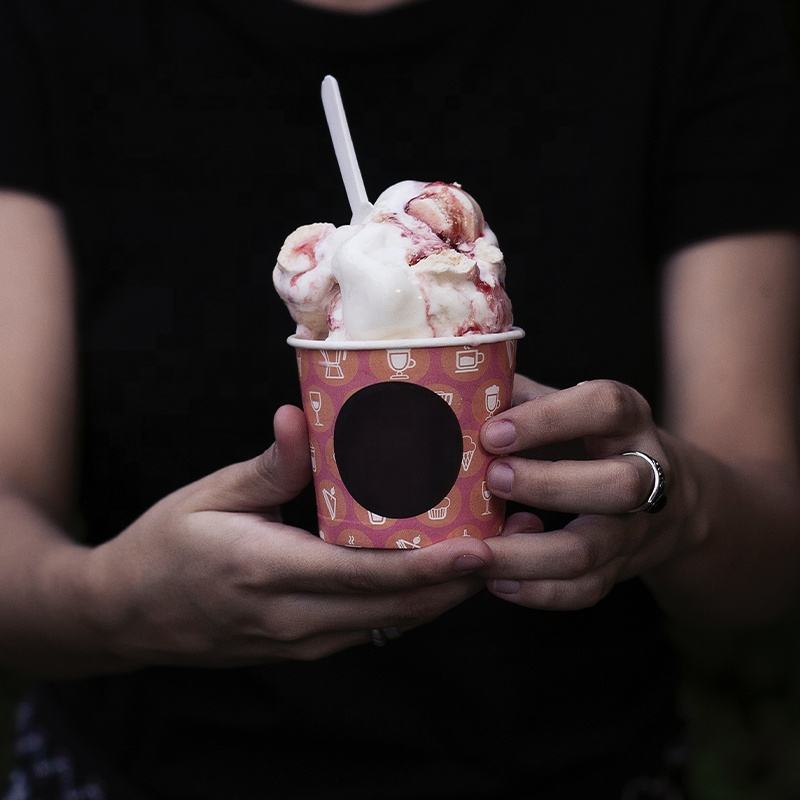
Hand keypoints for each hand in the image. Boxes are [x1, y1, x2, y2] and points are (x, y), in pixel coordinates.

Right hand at [85, 406, 491, 665]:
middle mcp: (295, 619)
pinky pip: (374, 627)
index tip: (482, 548)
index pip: (367, 577)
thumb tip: (296, 417)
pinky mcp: (305, 645)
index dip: (430, 566)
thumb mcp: (209, 497)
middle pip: (396, 608)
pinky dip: (412, 601)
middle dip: (459, 581)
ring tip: (492, 551)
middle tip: (512, 541)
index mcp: (270, 573)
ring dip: (445, 593)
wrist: (127, 614)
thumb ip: (265, 466)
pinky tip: (438, 571)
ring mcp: (303, 640)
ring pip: (392, 623)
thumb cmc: (165, 547)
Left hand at [479, 376, 690, 609]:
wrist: (666, 497)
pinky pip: (585, 590)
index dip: (551, 418)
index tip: (493, 432)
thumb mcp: (566, 405)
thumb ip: (520, 396)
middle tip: (491, 480)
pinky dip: (538, 592)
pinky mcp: (621, 568)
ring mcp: (637, 527)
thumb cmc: (587, 438)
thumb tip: (454, 391)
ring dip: (528, 554)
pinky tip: (495, 581)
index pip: (605, 407)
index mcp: (627, 419)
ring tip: (476, 550)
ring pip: (591, 548)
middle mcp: (646, 472)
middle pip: (619, 485)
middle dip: (549, 485)